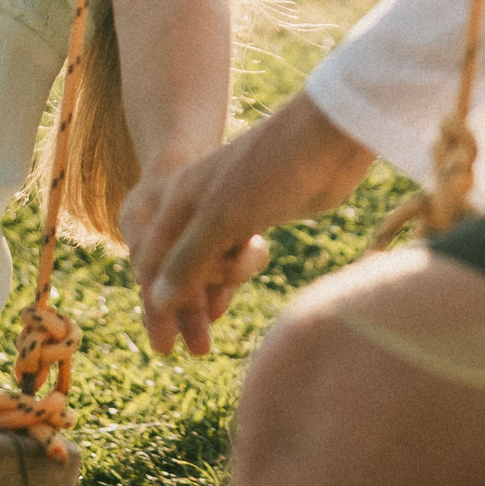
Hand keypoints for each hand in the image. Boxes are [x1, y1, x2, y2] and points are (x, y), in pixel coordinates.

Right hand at [128, 94, 374, 355]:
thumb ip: (188, 258)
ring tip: (220, 322)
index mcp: (180, 195)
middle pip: (178, 262)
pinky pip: (236, 251)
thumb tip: (155, 300)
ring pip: (210, 260)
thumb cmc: (273, 170)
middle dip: (186, 304)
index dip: (155, 304)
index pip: (153, 259)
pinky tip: (239, 292)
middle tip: (199, 350)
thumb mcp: (223, 217)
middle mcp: (200, 200)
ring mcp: (232, 206)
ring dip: (213, 290)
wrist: (331, 135)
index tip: (163, 348)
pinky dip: (237, 274)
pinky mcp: (263, 210)